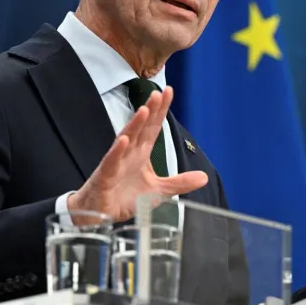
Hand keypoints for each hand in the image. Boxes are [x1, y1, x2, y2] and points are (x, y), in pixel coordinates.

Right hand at [68, 86, 207, 221]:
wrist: (101, 214)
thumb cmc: (126, 197)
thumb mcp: (159, 191)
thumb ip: (180, 182)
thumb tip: (204, 177)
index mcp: (142, 153)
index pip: (154, 127)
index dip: (160, 110)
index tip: (169, 91)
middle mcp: (129, 153)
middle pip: (141, 128)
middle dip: (150, 110)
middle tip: (158, 93)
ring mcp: (116, 162)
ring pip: (126, 139)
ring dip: (135, 125)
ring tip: (144, 110)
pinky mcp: (106, 176)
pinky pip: (111, 161)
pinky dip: (117, 151)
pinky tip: (124, 140)